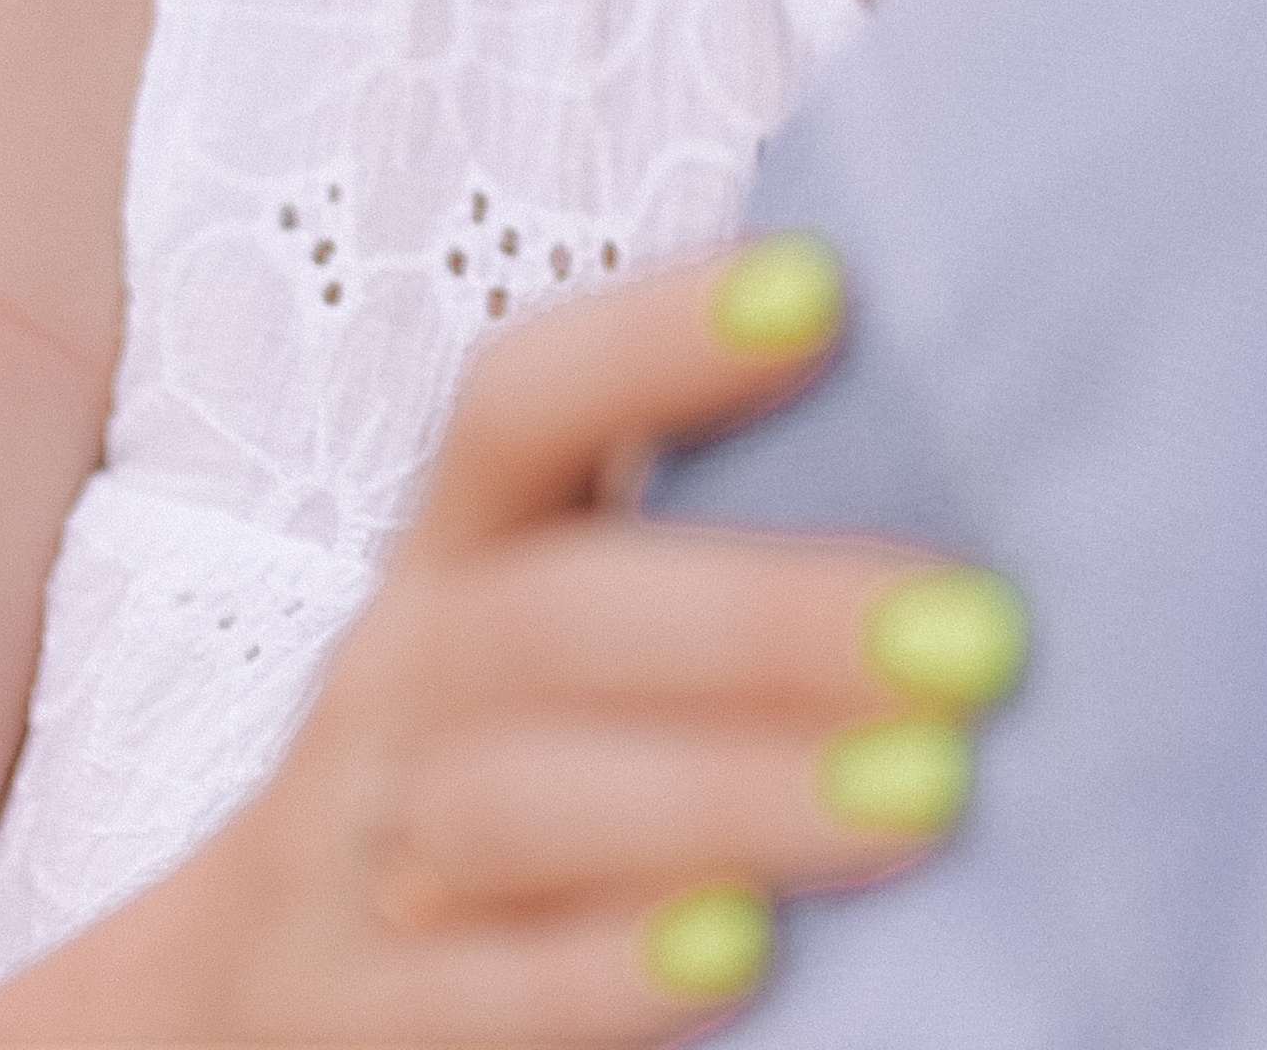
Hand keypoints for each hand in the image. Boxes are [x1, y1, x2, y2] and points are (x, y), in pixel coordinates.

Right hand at [0, 234, 1025, 1042]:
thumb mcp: (576, 621)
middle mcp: (403, 675)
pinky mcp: (349, 1020)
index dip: (655, 341)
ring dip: (729, 793)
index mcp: (463, 547)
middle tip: (980, 639)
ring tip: (927, 793)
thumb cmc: (534, 752)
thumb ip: (722, 531)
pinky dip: (606, 975)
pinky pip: (472, 1000)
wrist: (275, 983)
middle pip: (554, 618)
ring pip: (519, 804)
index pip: (522, 407)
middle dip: (770, 621)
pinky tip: (748, 952)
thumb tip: (991, 434)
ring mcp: (359, 852)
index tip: (826, 289)